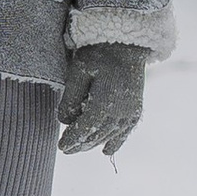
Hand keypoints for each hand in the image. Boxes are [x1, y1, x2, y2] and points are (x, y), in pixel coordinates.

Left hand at [58, 44, 147, 159]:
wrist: (128, 44)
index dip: (71, 140)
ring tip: (81, 146)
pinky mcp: (135, 110)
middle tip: (66, 149)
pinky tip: (106, 151)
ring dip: (93, 143)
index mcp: (103, 105)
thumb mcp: (77, 72)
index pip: (83, 131)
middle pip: (95, 137)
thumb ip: (70, 98)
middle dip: (80, 144)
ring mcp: (129, 114)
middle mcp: (119, 114)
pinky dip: (115, 143)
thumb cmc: (99, 54)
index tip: (61, 146)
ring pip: (108, 137)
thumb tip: (66, 121)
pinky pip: (124, 133)